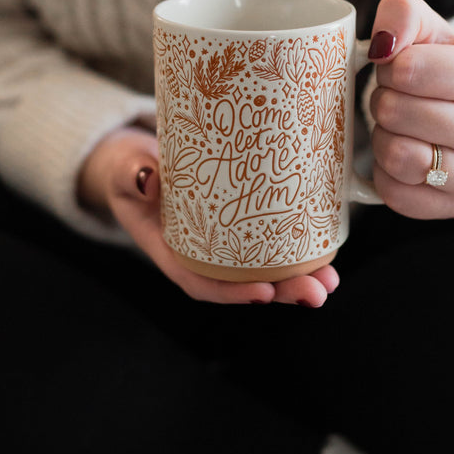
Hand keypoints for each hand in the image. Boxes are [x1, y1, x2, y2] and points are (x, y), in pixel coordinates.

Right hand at [77, 125, 337, 305]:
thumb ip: (130, 175)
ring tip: (329, 279)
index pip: (201, 282)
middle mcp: (202, 253)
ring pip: (264, 269)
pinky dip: (299, 250)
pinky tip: (325, 250)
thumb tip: (146, 179)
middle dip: (282, 291)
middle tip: (315, 291)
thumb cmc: (130, 170)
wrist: (140, 160)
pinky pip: (271, 244)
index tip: (263, 293)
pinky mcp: (241, 223)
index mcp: (172, 251)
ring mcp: (224, 242)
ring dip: (300, 278)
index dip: (232, 292)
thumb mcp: (124, 171)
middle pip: (243, 282)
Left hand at [367, 0, 453, 218]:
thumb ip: (402, 14)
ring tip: (401, 130)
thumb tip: (382, 45)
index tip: (402, 70)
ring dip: (383, 139)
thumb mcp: (429, 31)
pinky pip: (394, 193)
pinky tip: (404, 160)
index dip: (389, 68)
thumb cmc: (442, 71)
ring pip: (395, 156)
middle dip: (384, 102)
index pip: (407, 69)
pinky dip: (386, 175)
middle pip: (395, 112)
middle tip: (399, 102)